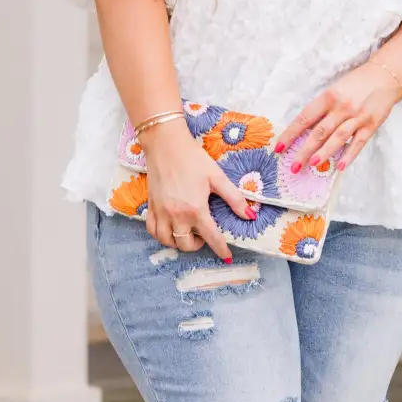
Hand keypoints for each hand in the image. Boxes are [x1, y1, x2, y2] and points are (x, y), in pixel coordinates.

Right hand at [141, 122, 256, 259]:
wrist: (165, 144)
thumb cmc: (193, 159)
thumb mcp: (217, 177)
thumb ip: (234, 199)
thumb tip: (250, 216)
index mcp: (195, 209)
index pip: (211, 237)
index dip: (221, 249)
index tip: (226, 256)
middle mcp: (176, 215)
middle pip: (186, 244)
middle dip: (197, 245)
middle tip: (204, 235)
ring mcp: (161, 212)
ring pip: (167, 241)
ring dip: (179, 242)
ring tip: (187, 233)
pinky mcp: (151, 206)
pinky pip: (153, 230)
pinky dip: (161, 235)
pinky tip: (169, 229)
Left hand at [275, 61, 401, 173]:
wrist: (385, 76)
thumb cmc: (356, 84)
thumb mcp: (334, 90)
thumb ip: (322, 109)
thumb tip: (305, 130)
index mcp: (328, 97)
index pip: (305, 118)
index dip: (291, 133)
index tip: (280, 147)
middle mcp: (341, 107)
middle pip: (319, 132)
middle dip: (305, 150)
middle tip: (294, 166)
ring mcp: (357, 117)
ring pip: (338, 137)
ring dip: (325, 152)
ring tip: (313, 165)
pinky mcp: (371, 124)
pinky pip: (359, 142)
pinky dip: (350, 155)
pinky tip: (341, 166)